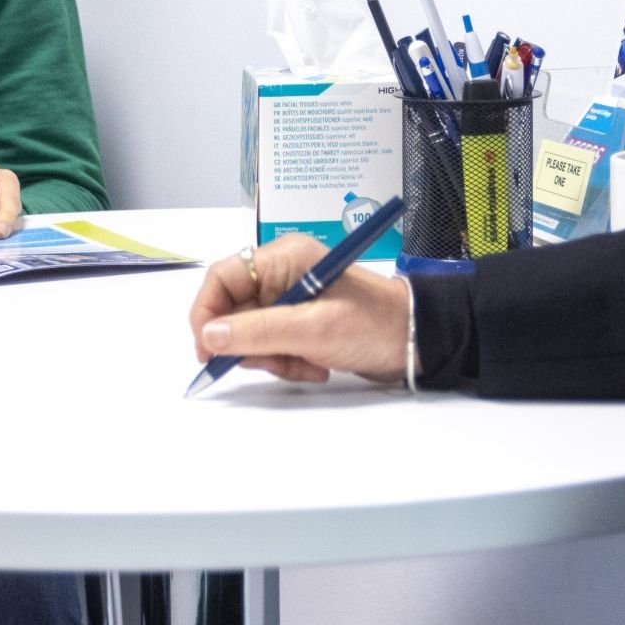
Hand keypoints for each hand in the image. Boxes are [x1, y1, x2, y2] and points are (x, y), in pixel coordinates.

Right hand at [189, 233, 409, 384]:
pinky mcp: (300, 322)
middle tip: (275, 362)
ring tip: (306, 363)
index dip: (207, 313)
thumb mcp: (312, 329)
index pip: (222, 277)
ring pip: (251, 334)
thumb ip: (258, 332)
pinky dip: (287, 361)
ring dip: (272, 357)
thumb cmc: (372, 325)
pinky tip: (315, 366)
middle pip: (234, 310)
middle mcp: (283, 273)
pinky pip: (273, 345)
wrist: (416, 341)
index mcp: (283, 258)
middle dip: (250, 344)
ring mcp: (292, 299)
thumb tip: (208, 336)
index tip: (209, 350)